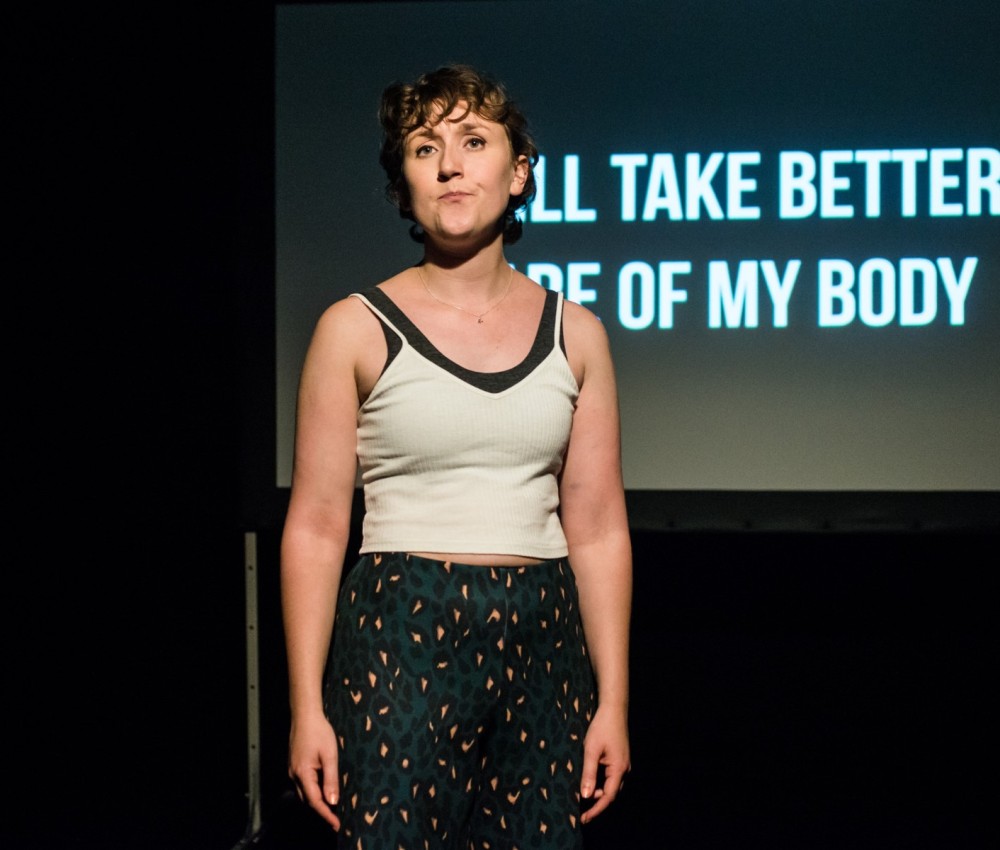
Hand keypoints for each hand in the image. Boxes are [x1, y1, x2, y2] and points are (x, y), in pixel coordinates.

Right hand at [288, 713, 340, 830]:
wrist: (305, 715)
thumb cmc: (319, 732)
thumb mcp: (329, 755)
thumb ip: (331, 779)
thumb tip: (333, 801)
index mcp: (302, 774)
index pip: (314, 801)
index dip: (326, 814)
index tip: (336, 824)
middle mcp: (294, 775)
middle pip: (308, 800)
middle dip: (321, 810)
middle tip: (337, 817)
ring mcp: (293, 770)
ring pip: (305, 793)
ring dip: (317, 800)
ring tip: (333, 806)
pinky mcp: (295, 765)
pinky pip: (304, 784)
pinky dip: (314, 790)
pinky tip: (324, 788)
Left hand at [580, 705, 629, 823]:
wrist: (613, 709)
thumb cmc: (602, 727)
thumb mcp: (591, 750)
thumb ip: (588, 773)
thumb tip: (585, 796)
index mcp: (619, 770)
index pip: (607, 797)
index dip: (595, 810)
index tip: (583, 819)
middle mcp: (624, 770)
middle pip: (610, 794)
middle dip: (596, 804)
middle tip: (580, 811)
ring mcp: (623, 765)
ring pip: (610, 786)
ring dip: (597, 793)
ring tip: (581, 797)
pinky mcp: (619, 760)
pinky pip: (610, 777)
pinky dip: (600, 783)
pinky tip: (589, 782)